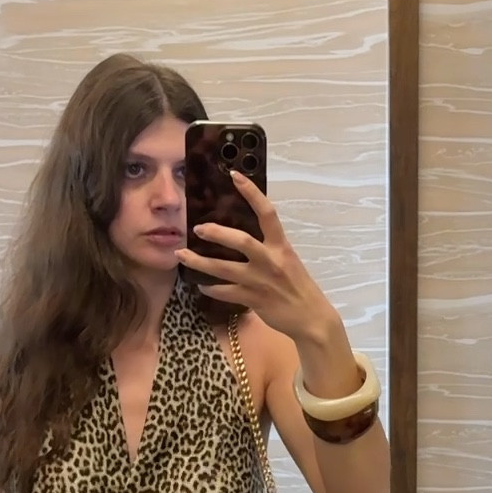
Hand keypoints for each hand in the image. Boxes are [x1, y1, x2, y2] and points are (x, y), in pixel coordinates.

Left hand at [177, 171, 334, 342]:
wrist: (310, 317)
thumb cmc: (298, 286)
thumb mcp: (287, 260)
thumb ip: (268, 247)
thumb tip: (243, 236)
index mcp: (281, 246)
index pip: (267, 213)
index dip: (252, 193)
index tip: (235, 175)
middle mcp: (270, 260)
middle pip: (241, 241)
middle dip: (217, 233)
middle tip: (198, 228)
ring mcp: (260, 281)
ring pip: (224, 269)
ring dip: (199, 262)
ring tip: (181, 254)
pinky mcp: (253, 299)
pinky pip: (225, 292)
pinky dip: (210, 288)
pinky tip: (201, 285)